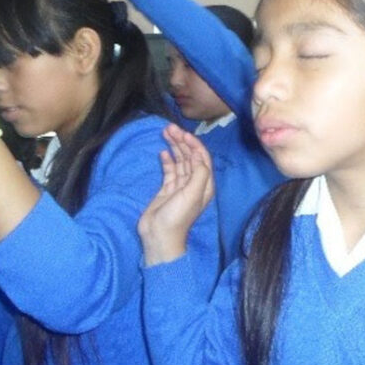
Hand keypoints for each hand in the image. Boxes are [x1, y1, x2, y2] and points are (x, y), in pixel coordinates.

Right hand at [138, 124, 215, 265]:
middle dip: (182, 141)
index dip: (194, 144)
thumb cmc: (178, 216)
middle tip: (169, 128)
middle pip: (190, 157)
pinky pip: (170, 170)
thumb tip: (197, 156)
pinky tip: (163, 152)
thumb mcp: (194, 194)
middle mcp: (195, 183)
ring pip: (179, 161)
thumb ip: (199, 173)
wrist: (160, 236)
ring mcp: (181, 186)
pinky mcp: (167, 189)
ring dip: (174, 147)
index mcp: (205, 184)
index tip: (182, 133)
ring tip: (164, 133)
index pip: (202, 158)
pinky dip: (167, 160)